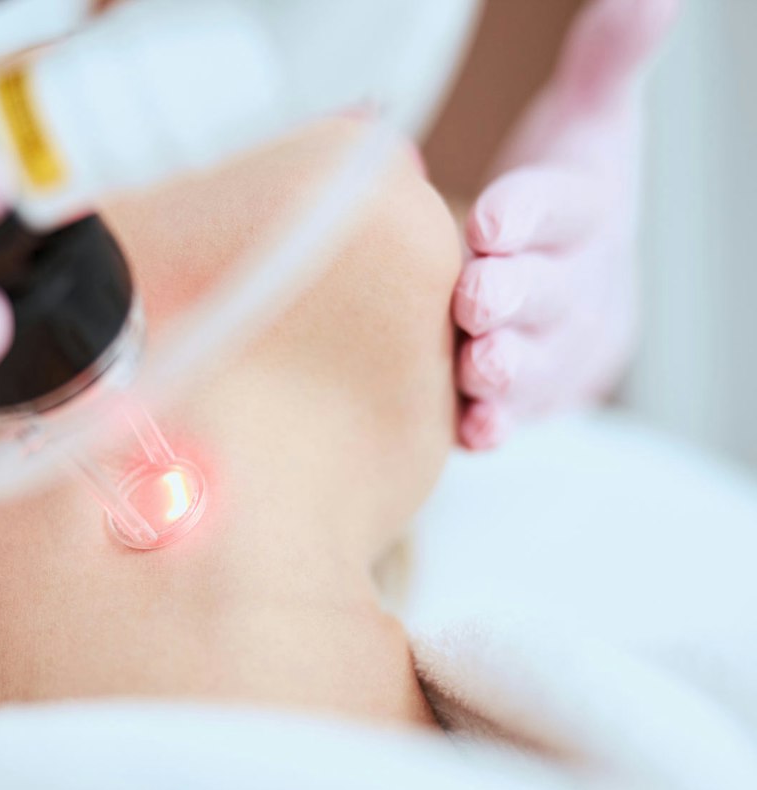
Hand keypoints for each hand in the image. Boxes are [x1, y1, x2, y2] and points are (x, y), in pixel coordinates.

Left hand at [454, 0, 678, 448]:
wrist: (583, 292)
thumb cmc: (568, 205)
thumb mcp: (588, 125)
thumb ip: (605, 66)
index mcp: (585, 217)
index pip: (566, 207)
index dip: (531, 213)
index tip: (492, 219)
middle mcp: (572, 287)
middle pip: (550, 292)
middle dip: (516, 297)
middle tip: (477, 298)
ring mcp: (550, 349)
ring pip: (534, 363)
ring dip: (508, 369)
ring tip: (478, 366)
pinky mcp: (524, 397)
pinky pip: (511, 416)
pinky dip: (495, 426)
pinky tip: (474, 432)